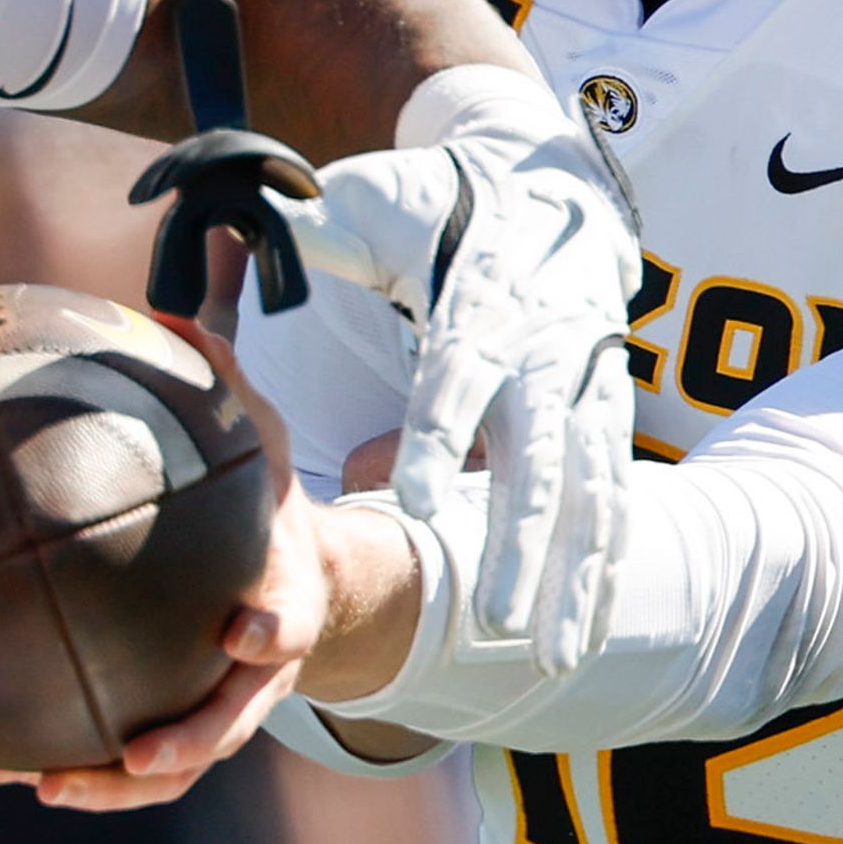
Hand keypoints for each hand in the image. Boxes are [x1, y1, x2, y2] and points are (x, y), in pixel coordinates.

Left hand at [0, 316, 318, 812]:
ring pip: (179, 766)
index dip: (271, 628)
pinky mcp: (185, 726)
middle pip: (233, 721)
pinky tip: (9, 771)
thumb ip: (221, 378)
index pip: (289, 619)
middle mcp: (260, 669)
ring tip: (42, 784)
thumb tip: (162, 308)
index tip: (245, 629)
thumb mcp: (259, 434)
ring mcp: (224, 705)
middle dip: (186, 744)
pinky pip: (136, 766)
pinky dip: (83, 773)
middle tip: (136, 754)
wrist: (304, 577)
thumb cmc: (264, 500)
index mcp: (283, 597)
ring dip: (115, 785)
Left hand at [273, 126, 639, 673]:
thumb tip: (229, 223)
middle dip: (516, 541)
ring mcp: (583, 388)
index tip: (412, 500)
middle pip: (534, 457)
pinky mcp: (605, 412)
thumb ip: (307, 229)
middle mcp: (543, 353)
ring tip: (552, 659)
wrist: (547, 184)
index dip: (439, 437)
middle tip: (489, 619)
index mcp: (480, 305)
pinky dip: (603, 569)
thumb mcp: (370, 201)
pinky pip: (612, 500)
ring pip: (586, 494)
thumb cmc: (435, 204)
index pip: (457, 378)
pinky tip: (587, 635)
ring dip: (571, 577)